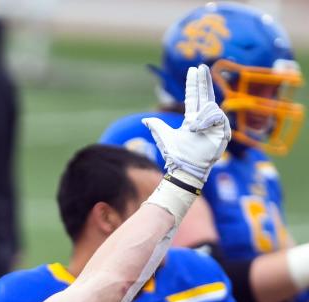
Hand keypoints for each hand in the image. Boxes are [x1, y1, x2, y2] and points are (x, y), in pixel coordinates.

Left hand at [142, 64, 229, 186]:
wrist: (186, 169)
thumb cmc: (177, 156)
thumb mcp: (164, 137)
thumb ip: (157, 126)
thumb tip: (145, 119)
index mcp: (192, 119)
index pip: (193, 97)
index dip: (193, 84)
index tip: (193, 70)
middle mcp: (204, 119)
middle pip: (205, 94)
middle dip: (203, 80)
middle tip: (201, 66)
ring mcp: (215, 125)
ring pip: (211, 107)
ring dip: (201, 117)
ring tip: (193, 129)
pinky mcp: (223, 131)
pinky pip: (217, 116)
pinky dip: (207, 122)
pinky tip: (199, 130)